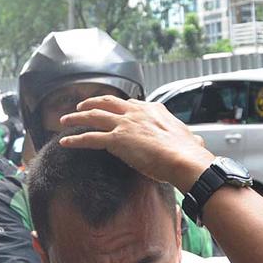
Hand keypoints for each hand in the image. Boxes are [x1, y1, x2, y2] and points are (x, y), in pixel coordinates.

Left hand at [58, 95, 213, 192]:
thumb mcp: (190, 138)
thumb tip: (198, 142)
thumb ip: (188, 138)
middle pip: (107, 102)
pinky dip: (74, 139)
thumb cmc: (189, 153)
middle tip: (81, 106)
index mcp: (154, 110)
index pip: (131, 104)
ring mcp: (125, 125)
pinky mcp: (116, 140)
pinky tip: (64, 142)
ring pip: (93, 116)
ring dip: (76, 118)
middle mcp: (136, 113)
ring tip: (65, 120)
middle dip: (92, 103)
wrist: (184, 159)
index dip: (119, 106)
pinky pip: (89, 138)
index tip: (112, 109)